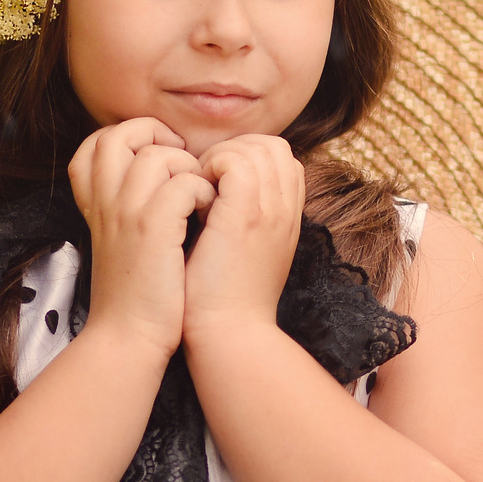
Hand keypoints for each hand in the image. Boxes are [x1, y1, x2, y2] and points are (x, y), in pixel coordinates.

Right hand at [68, 118, 214, 359]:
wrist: (130, 337)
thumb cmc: (138, 292)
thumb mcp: (121, 239)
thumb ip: (130, 204)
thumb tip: (165, 171)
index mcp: (96, 202)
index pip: (97, 141)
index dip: (132, 137)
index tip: (159, 156)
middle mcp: (105, 201)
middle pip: (118, 134)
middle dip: (158, 137)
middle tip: (185, 163)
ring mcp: (126, 212)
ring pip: (157, 155)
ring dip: (190, 169)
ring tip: (201, 197)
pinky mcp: (152, 228)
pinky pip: (184, 183)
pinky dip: (204, 192)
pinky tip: (208, 214)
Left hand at [181, 134, 303, 339]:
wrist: (228, 335)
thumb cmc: (224, 301)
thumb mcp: (246, 254)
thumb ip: (243, 220)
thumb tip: (216, 192)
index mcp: (289, 218)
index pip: (281, 158)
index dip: (247, 158)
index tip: (215, 186)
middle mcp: (287, 210)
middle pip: (273, 146)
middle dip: (234, 151)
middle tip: (204, 184)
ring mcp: (271, 210)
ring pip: (256, 147)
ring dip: (220, 158)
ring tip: (198, 190)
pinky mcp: (246, 215)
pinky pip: (235, 160)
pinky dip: (209, 167)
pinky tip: (193, 197)